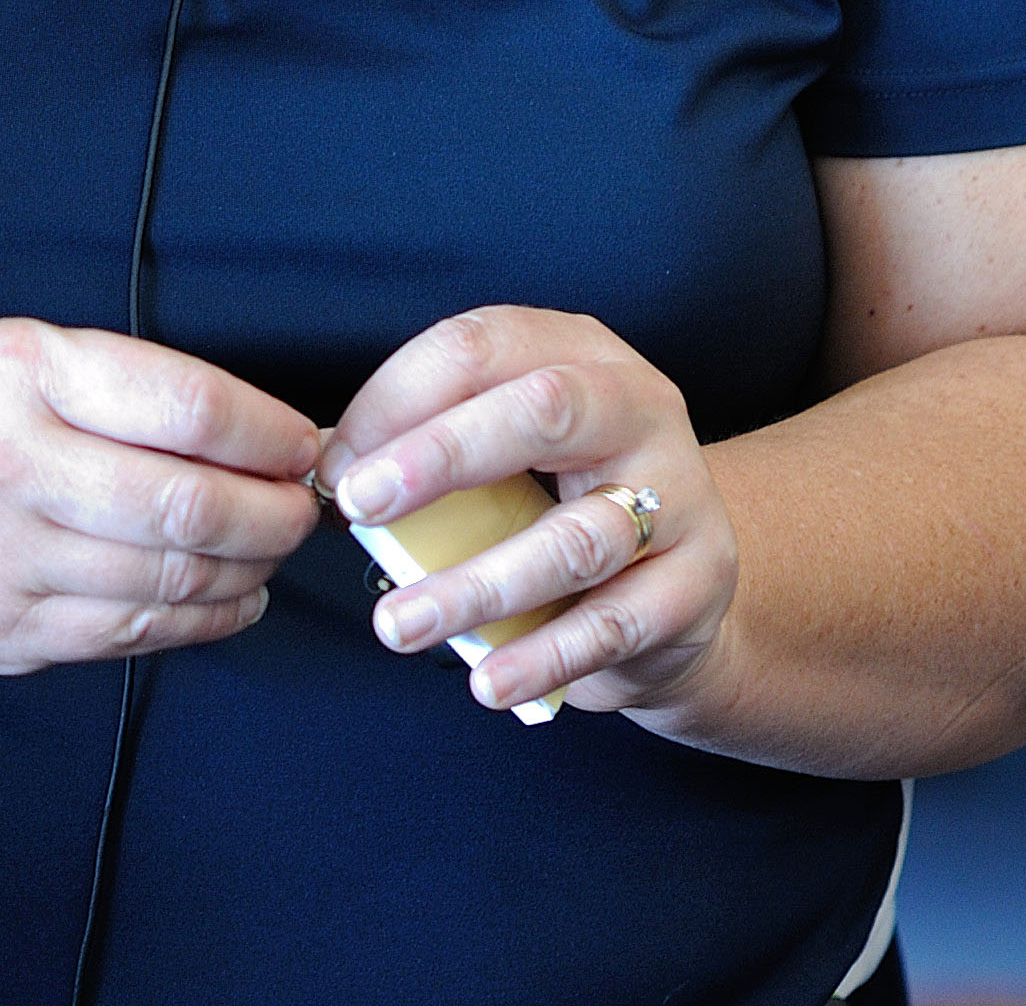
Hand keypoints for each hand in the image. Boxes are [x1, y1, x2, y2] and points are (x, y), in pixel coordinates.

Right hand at [0, 318, 322, 673]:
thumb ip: (109, 390)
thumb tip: (252, 436)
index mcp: (13, 372)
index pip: (186, 405)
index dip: (270, 433)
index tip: (304, 443)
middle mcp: (5, 465)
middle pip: (190, 506)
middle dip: (275, 514)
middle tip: (306, 508)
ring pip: (170, 582)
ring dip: (248, 571)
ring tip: (270, 552)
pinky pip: (129, 637)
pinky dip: (200, 621)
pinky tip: (226, 598)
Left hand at [322, 307, 735, 721]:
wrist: (681, 587)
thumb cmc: (557, 503)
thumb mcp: (502, 454)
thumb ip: (424, 446)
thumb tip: (326, 463)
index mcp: (577, 352)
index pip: (479, 347)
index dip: (396, 398)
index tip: (336, 464)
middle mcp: (639, 407)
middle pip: (542, 412)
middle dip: (439, 457)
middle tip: (359, 506)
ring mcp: (681, 496)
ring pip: (574, 539)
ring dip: (474, 587)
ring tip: (397, 625)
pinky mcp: (700, 583)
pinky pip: (613, 625)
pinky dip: (542, 656)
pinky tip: (485, 679)